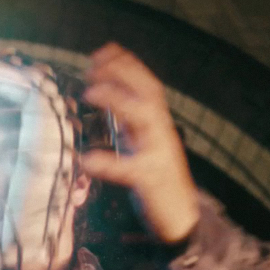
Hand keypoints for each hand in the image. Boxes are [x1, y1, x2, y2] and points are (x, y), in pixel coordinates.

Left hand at [81, 42, 199, 243]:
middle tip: (92, 65)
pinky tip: (88, 160)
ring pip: (146, 118)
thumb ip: (127, 122)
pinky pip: (131, 169)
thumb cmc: (158, 180)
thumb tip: (106, 95)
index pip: (148, 85)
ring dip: (118, 101)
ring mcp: (160, 155)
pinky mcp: (153, 181)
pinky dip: (109, 164)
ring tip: (89, 93)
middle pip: (149, 93)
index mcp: (159, 125)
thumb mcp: (141, 144)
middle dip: (123, 73)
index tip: (104, 51)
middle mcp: (162, 134)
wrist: (182, 217)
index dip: (128, 66)